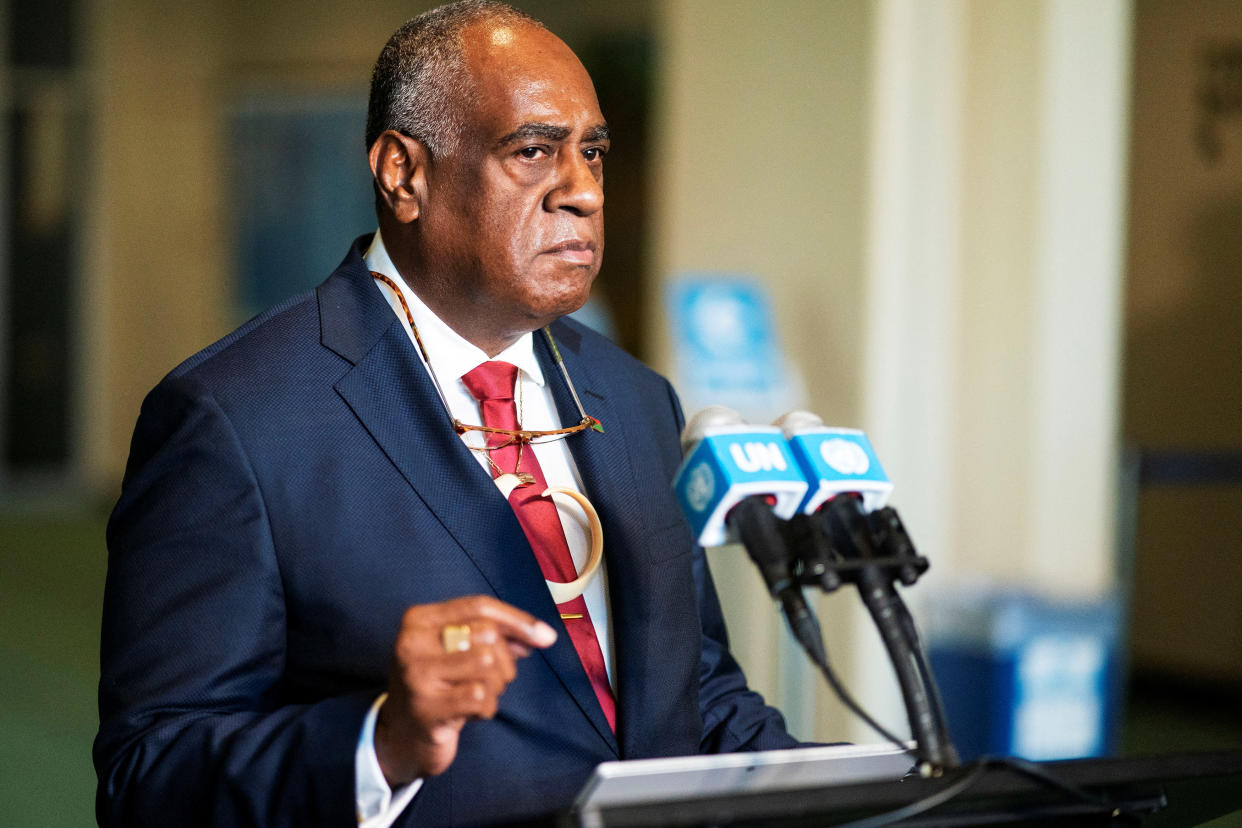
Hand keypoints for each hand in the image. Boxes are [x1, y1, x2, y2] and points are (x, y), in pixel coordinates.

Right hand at [374, 595, 556, 785]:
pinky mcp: (426, 708)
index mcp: (419, 619)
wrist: (403, 736)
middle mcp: (412, 642)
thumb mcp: (460, 651)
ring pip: (487, 663)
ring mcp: (416, 675)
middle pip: (487, 634)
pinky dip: (487, 708)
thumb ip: (497, 636)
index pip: (479, 606)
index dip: (517, 620)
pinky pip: (480, 697)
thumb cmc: (441, 686)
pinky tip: (470, 714)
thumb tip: (542, 635)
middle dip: (504, 661)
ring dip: (496, 686)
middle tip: (492, 681)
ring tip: (478, 696)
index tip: (547, 637)